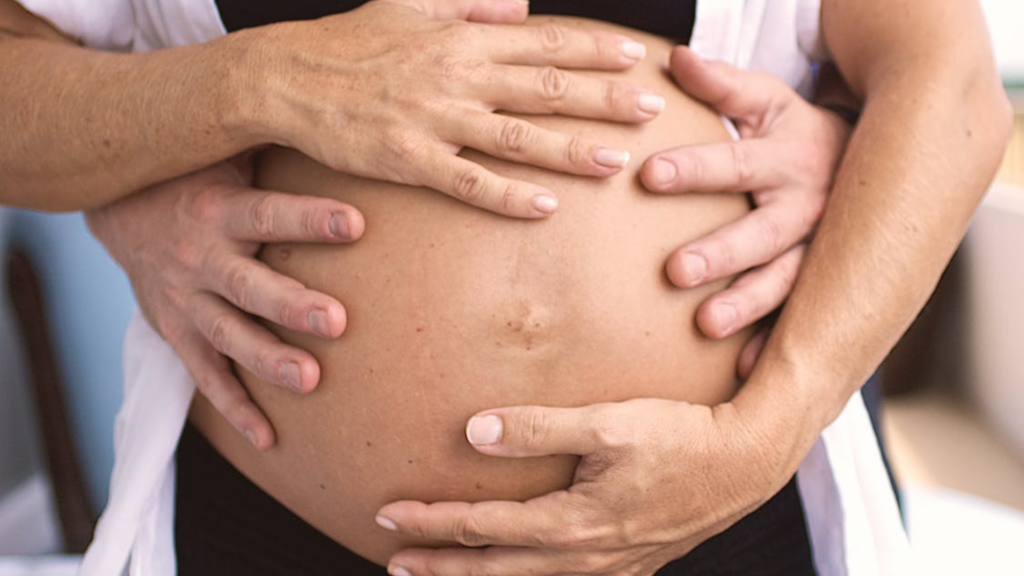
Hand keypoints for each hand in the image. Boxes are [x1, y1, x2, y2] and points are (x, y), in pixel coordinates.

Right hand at [86, 154, 363, 448]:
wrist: (123, 213)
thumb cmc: (200, 179)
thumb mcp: (228, 154)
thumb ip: (279, 145)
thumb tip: (347, 121)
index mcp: (218, 210)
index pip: (268, 213)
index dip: (309, 219)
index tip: (356, 223)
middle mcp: (200, 259)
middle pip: (249, 286)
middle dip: (292, 305)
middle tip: (338, 321)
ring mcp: (186, 303)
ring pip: (229, 338)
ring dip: (268, 361)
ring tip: (311, 380)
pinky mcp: (178, 335)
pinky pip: (207, 379)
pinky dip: (236, 409)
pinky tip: (270, 440)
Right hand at [252, 0, 663, 218]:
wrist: (285, 78)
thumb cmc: (347, 44)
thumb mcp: (409, 6)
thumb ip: (469, 4)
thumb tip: (520, 5)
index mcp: (460, 38)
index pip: (542, 43)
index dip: (592, 50)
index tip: (634, 56)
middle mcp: (456, 75)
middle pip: (544, 88)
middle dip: (602, 98)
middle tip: (650, 109)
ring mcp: (434, 119)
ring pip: (517, 136)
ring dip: (570, 149)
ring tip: (617, 160)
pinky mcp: (409, 159)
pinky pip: (468, 182)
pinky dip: (509, 195)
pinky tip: (546, 206)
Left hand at [376, 399, 781, 575]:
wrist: (745, 464)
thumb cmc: (681, 438)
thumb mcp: (610, 423)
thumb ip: (539, 428)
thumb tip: (474, 432)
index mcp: (573, 524)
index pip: (484, 528)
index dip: (432, 522)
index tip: (389, 512)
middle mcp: (586, 557)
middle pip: (494, 570)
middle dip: (440, 566)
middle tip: (393, 561)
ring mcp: (608, 567)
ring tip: (437, 574)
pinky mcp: (628, 564)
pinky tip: (516, 573)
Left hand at [641, 46, 852, 342]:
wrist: (872, 163)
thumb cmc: (797, 131)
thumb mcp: (767, 100)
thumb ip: (722, 84)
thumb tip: (674, 59)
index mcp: (785, 158)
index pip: (733, 163)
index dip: (693, 168)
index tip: (647, 174)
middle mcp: (805, 207)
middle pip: (761, 232)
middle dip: (720, 252)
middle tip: (673, 270)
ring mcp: (818, 250)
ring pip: (785, 281)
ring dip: (748, 304)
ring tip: (706, 325)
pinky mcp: (824, 283)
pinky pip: (803, 317)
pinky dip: (778, 342)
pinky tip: (747, 367)